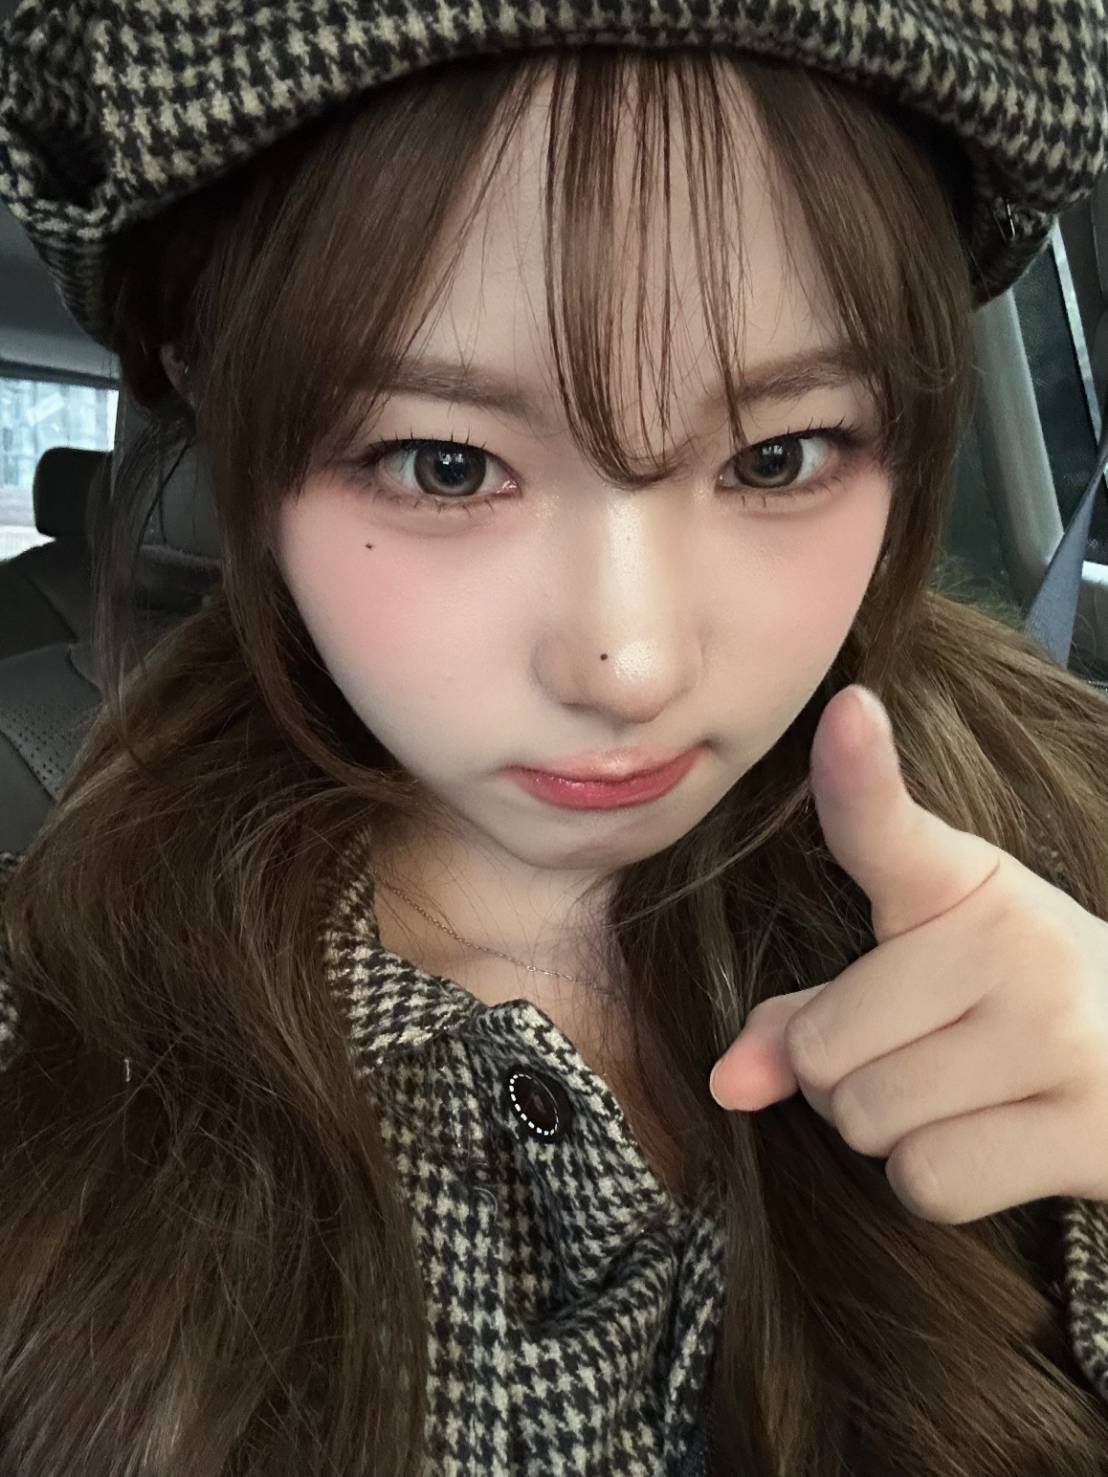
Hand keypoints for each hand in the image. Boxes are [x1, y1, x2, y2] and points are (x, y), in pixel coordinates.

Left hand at [708, 683, 1107, 1223]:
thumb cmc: (1015, 1008)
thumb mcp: (923, 976)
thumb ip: (812, 1014)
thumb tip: (728, 1084)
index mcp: (969, 886)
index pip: (891, 832)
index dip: (860, 774)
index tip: (847, 710)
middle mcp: (1015, 944)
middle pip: (822, 1048)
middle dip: (840, 1075)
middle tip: (921, 1054)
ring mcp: (1059, 1034)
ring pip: (868, 1118)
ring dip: (888, 1130)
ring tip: (962, 1092)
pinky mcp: (1090, 1129)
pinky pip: (929, 1178)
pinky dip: (936, 1177)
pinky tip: (993, 1138)